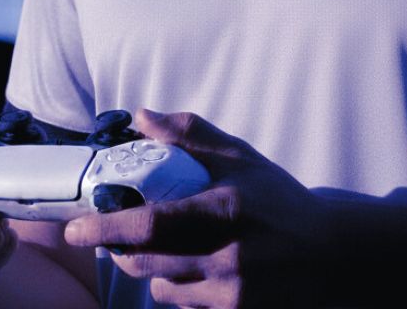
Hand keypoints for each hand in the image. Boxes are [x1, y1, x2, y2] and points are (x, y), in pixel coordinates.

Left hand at [63, 109, 335, 307]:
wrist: (333, 255)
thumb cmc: (280, 201)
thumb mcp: (241, 158)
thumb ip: (191, 135)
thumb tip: (142, 116)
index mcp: (225, 209)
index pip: (150, 225)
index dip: (106, 228)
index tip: (73, 227)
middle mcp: (227, 256)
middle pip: (146, 263)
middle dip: (121, 249)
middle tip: (114, 233)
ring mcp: (232, 294)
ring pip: (162, 289)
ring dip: (151, 270)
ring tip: (167, 248)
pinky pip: (185, 307)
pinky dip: (178, 290)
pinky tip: (195, 271)